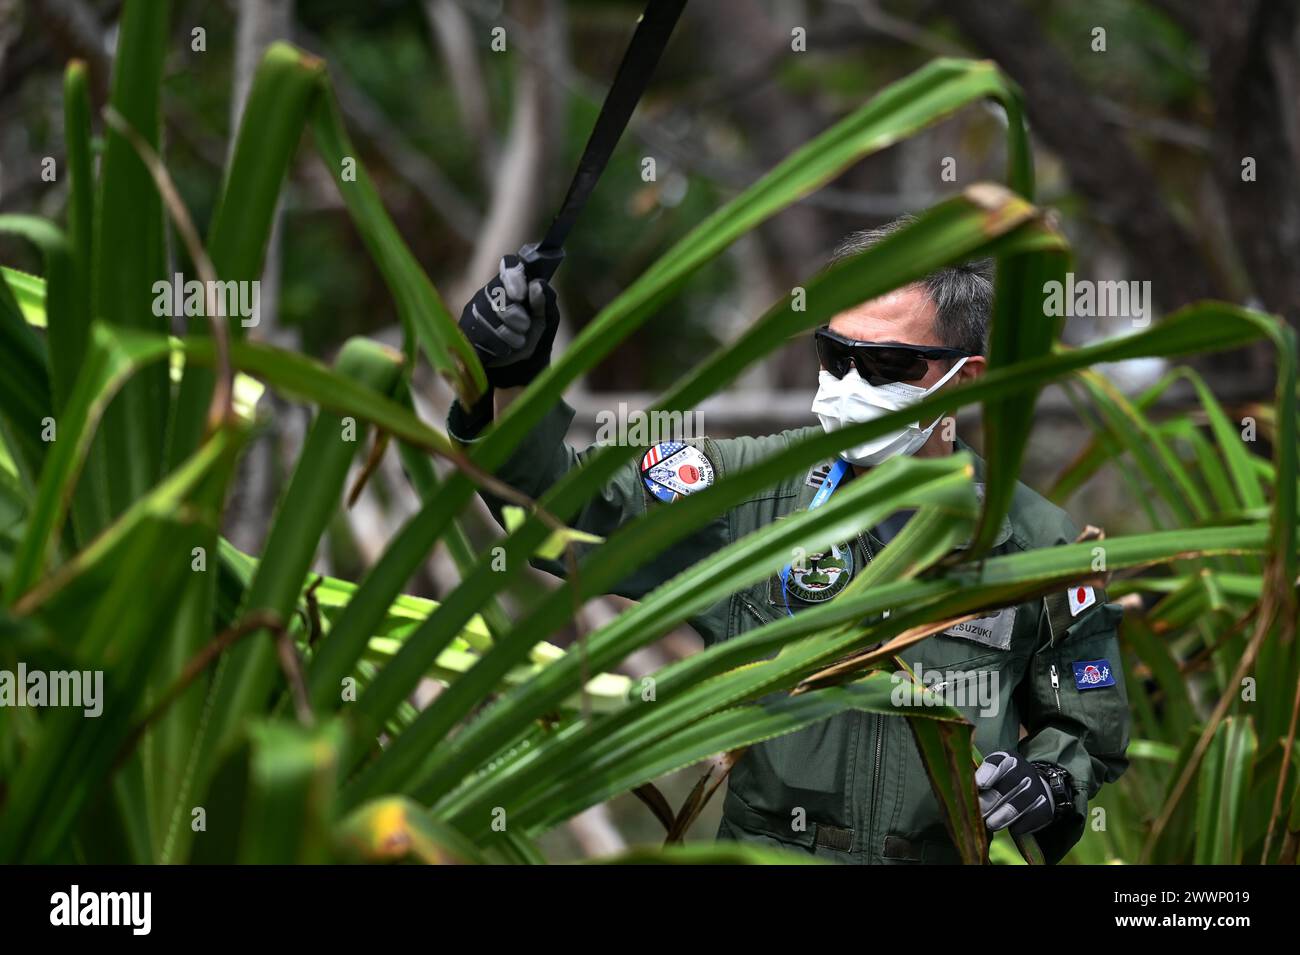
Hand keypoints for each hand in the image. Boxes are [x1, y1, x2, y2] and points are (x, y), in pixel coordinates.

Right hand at [458, 246, 560, 387]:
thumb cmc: (532, 336)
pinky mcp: (465, 330)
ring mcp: (473, 311)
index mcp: (511, 284)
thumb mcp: (546, 321)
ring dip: (510, 335)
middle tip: (524, 327)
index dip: (514, 278)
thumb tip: (537, 285)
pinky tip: (503, 350)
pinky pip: (480, 336)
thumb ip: (545, 302)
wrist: (517, 367)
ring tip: (517, 341)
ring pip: (489, 318)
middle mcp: (488, 292)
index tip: (522, 296)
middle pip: (499, 296)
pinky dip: (497, 347)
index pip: (509, 266)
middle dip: (517, 316)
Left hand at [975, 752, 1054, 834]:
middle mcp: (1024, 771)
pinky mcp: (1045, 807)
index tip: (979, 785)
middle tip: (979, 812)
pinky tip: (1012, 829)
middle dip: (991, 800)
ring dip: (1005, 814)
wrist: (1035, 789)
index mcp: (1007, 759)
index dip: (988, 774)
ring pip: (1021, 801)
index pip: (997, 763)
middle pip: (1008, 784)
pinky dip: (1022, 824)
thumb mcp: (990, 775)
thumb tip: (961, 792)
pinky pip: (1034, 816)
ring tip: (991, 824)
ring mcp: (1037, 788)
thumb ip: (977, 780)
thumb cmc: (1002, 782)